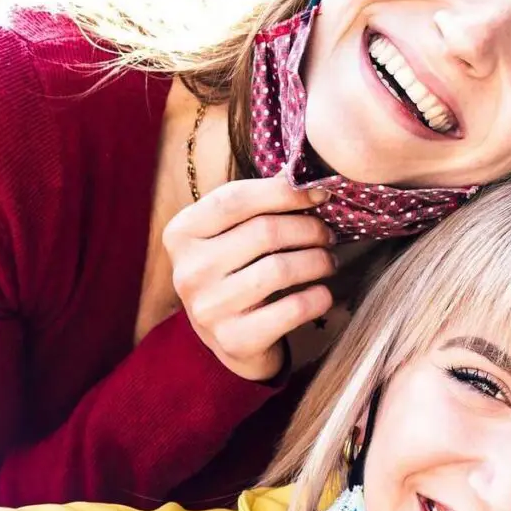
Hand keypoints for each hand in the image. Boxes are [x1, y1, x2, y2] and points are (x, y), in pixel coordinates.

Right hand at [166, 176, 335, 381]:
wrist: (231, 339)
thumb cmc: (236, 272)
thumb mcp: (233, 233)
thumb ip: (258, 202)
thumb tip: (304, 170)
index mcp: (182, 233)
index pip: (236, 199)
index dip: (285, 192)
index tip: (319, 194)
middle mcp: (187, 270)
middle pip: (265, 232)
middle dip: (309, 229)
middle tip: (328, 235)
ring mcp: (208, 308)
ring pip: (280, 269)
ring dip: (318, 261)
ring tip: (328, 261)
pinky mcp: (234, 340)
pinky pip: (292, 309)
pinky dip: (318, 297)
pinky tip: (323, 293)